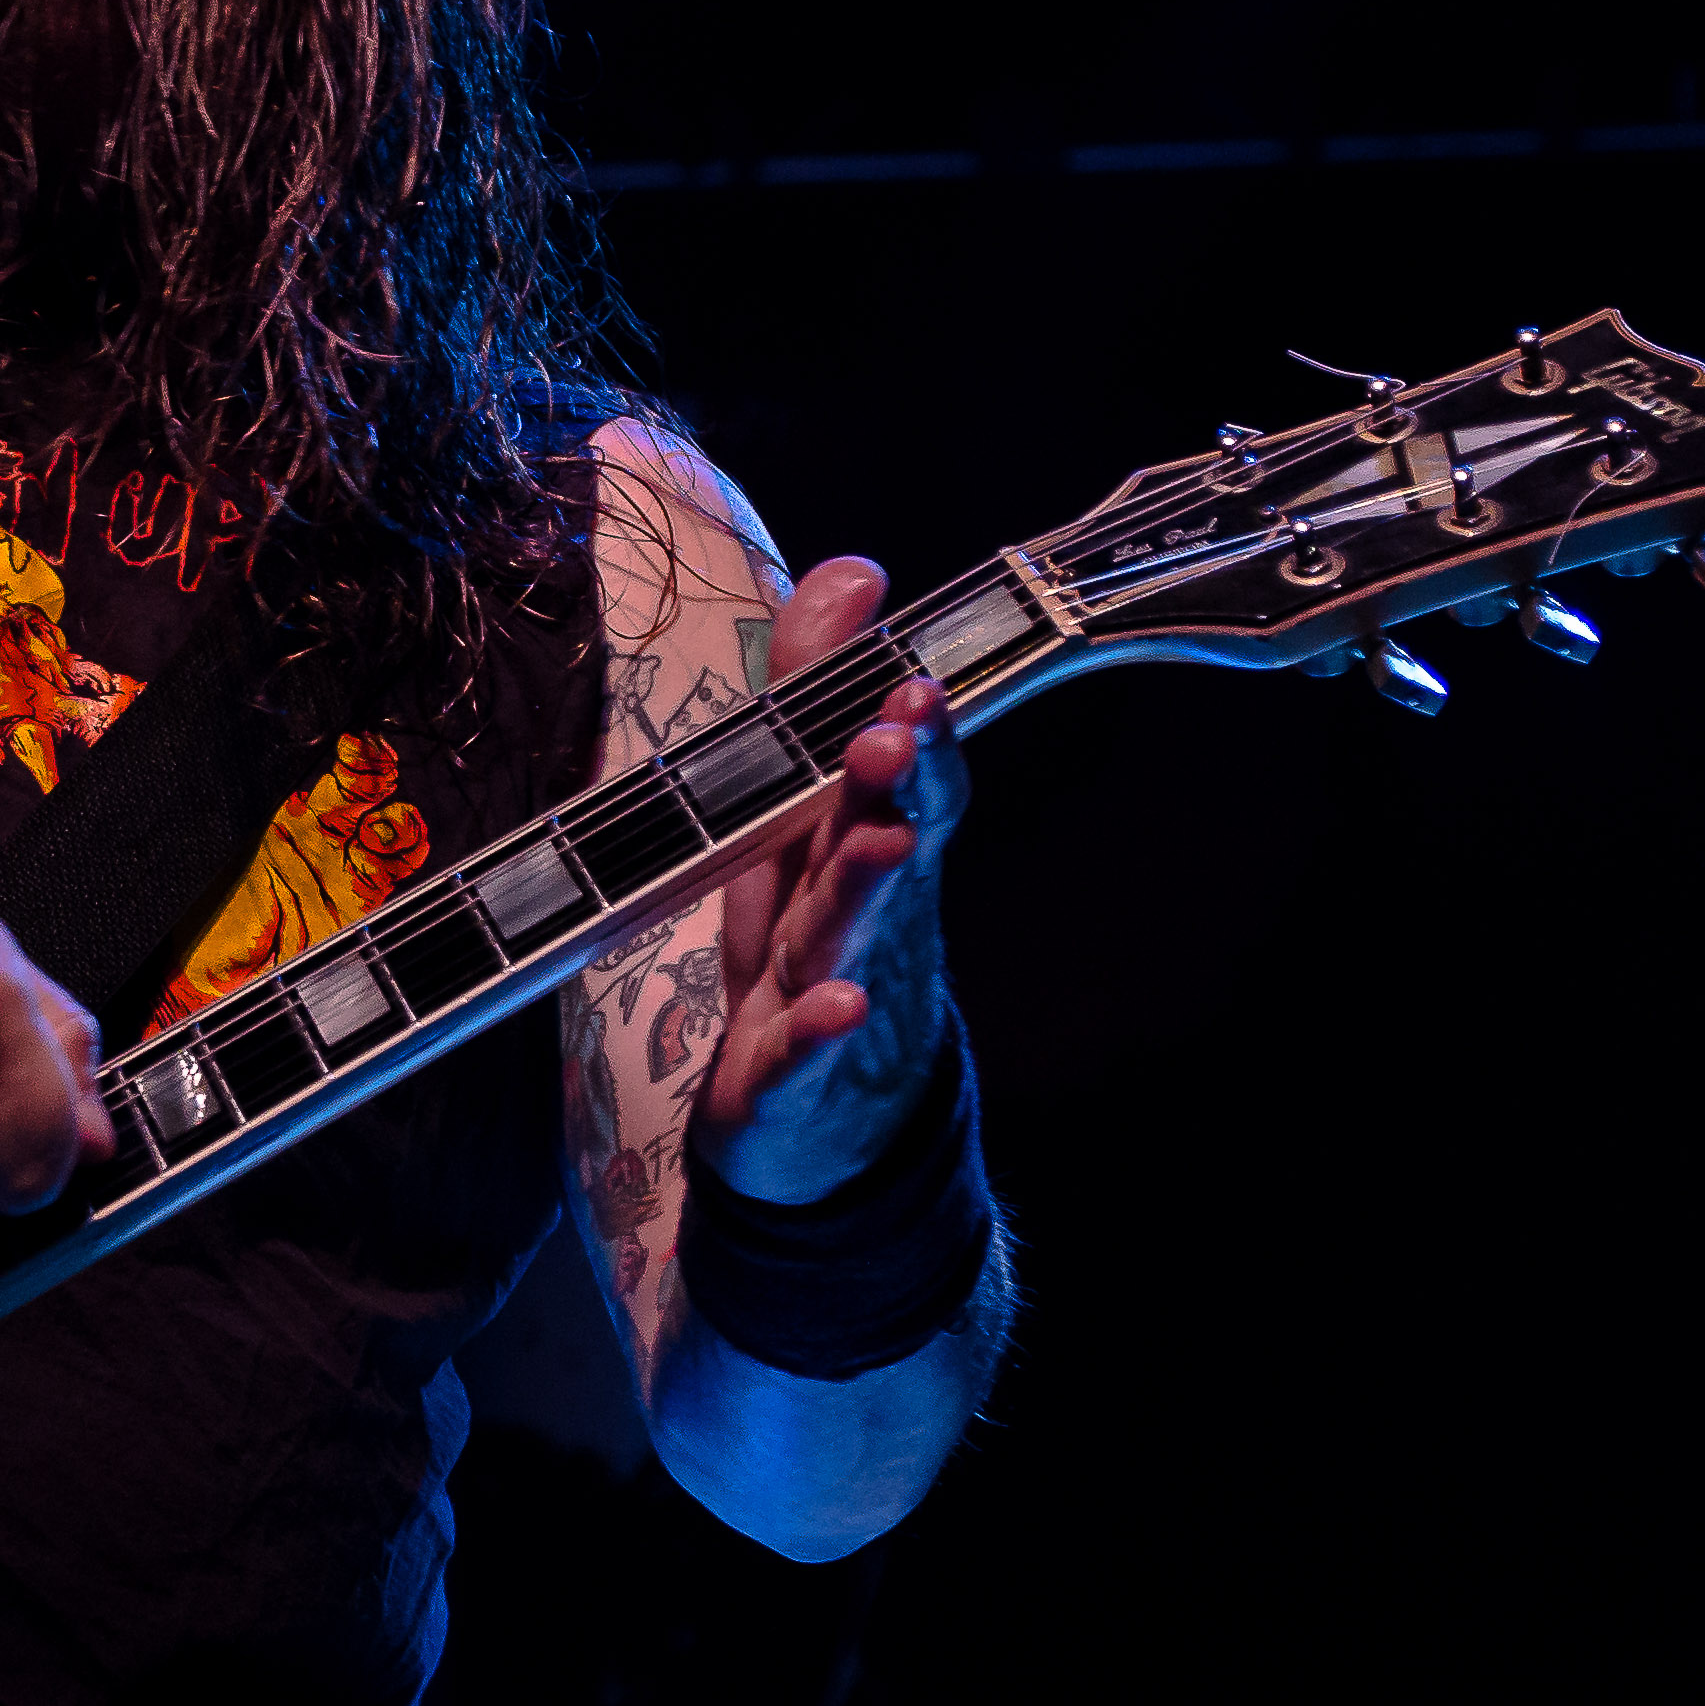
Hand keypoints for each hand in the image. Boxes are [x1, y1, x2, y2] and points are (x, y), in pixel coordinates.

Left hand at [690, 557, 971, 1207]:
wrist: (819, 1130)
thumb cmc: (805, 948)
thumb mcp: (793, 819)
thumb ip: (808, 697)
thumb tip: (854, 575)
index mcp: (861, 851)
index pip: (907, 785)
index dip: (914, 731)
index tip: (914, 673)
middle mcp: (863, 919)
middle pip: (887, 844)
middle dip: (894, 787)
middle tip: (895, 729)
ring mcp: (832, 996)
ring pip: (851, 934)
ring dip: (866, 885)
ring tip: (880, 839)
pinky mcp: (790, 1075)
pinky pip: (805, 1052)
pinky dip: (821, 1032)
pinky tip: (838, 1009)